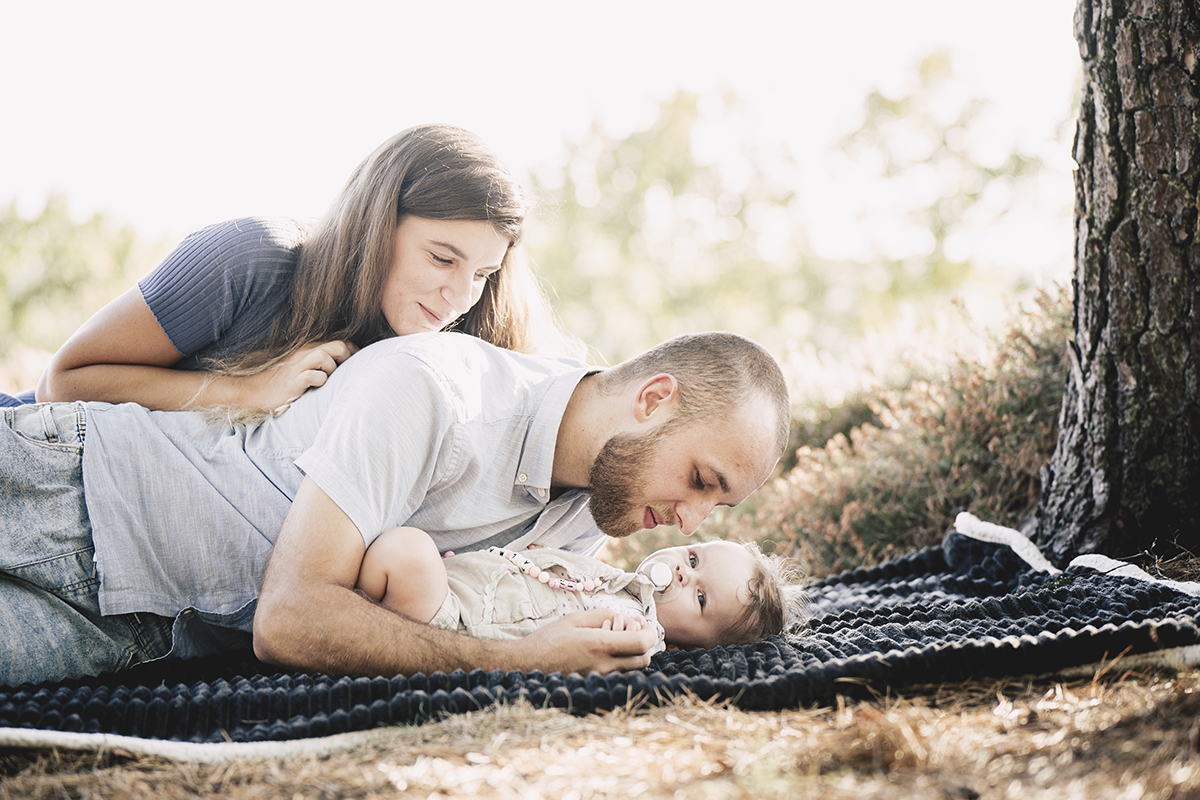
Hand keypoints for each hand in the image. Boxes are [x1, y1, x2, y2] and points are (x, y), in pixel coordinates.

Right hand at [234, 340, 357, 411]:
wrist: (253, 389)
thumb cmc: (284, 380)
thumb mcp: (304, 365)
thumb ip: (322, 361)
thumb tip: (347, 365)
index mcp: (311, 348)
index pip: (343, 342)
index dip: (355, 353)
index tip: (356, 366)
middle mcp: (305, 353)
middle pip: (338, 346)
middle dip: (348, 360)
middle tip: (345, 374)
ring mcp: (297, 367)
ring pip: (324, 357)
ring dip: (333, 370)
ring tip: (328, 380)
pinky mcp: (291, 382)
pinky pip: (312, 376)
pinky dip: (320, 381)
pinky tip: (317, 388)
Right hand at [514, 609, 656, 674]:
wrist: (528, 664)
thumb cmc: (550, 638)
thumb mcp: (576, 618)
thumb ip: (604, 615)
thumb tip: (628, 619)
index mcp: (599, 645)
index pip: (641, 643)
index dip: (649, 632)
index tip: (644, 625)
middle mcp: (603, 665)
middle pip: (643, 659)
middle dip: (644, 644)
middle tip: (632, 632)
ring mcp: (600, 678)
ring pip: (633, 669)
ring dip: (634, 655)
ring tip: (618, 642)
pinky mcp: (595, 685)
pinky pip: (620, 675)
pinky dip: (622, 664)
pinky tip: (608, 653)